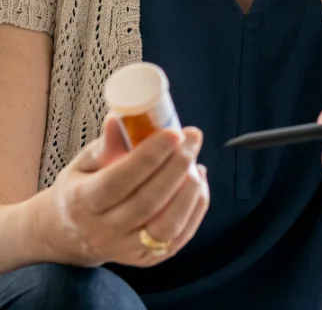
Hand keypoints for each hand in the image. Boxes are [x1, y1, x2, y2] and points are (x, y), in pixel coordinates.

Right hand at [35, 116, 208, 266]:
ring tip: (196, 162)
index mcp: (83, 203)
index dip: (149, 157)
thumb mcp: (85, 162)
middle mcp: (104, 232)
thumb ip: (107, 143)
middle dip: (177, 166)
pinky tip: (198, 180)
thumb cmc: (82, 187)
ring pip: (168, 226)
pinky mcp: (147, 259)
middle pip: (148, 202)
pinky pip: (180, 237)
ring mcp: (126, 250)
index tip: (173, 133)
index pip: (118, 182)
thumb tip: (120, 116)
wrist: (70, 233)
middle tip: (193, 137)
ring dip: (191, 190)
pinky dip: (196, 206)